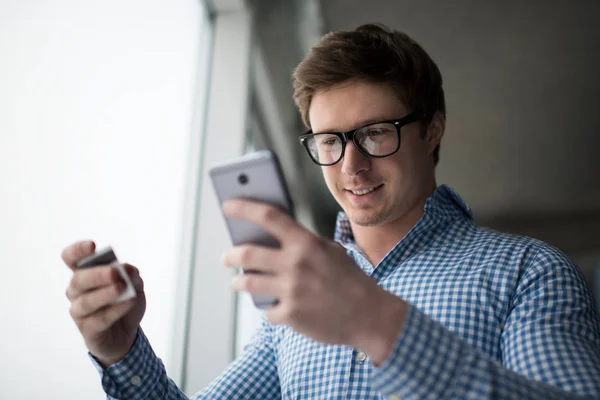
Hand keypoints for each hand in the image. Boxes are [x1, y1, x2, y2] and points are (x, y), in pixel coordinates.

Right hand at [62, 241, 145, 366]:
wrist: (126, 333)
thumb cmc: (124, 302)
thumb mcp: (135, 285)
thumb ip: (131, 275)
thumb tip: (127, 269)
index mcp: (85, 273)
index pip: (71, 258)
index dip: (77, 250)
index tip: (92, 246)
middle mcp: (76, 291)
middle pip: (78, 279)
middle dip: (97, 274)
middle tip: (114, 272)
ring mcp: (79, 310)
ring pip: (86, 301)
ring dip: (104, 293)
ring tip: (121, 288)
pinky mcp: (87, 329)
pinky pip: (99, 319)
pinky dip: (115, 310)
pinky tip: (128, 302)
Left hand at [221, 200, 407, 362]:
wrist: (370, 316)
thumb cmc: (350, 280)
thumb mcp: (331, 251)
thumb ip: (303, 244)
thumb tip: (271, 239)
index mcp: (306, 243)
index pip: (268, 216)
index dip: (244, 208)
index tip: (228, 205)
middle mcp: (295, 264)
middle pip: (248, 253)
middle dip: (231, 255)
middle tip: (227, 256)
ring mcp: (291, 290)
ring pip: (248, 282)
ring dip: (239, 281)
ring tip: (239, 280)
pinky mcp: (291, 315)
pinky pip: (268, 311)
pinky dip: (271, 309)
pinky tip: (278, 307)